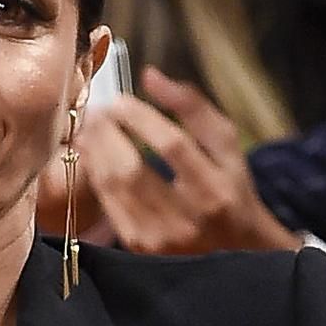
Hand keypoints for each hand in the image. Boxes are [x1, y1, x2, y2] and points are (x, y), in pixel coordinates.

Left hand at [80, 70, 301, 260]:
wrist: (234, 249)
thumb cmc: (230, 187)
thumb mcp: (225, 143)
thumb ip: (193, 107)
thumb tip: (151, 76)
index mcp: (215, 189)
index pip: (172, 145)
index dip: (141, 119)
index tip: (120, 100)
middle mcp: (186, 220)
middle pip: (133, 171)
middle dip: (108, 135)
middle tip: (98, 112)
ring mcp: (159, 239)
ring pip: (115, 189)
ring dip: (96, 154)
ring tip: (91, 129)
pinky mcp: (140, 248)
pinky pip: (108, 206)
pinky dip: (96, 177)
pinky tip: (94, 156)